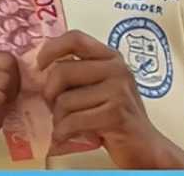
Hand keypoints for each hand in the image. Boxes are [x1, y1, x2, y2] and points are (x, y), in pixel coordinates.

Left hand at [37, 30, 183, 168]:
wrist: (143, 145)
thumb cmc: (116, 117)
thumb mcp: (100, 88)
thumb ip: (79, 74)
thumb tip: (40, 73)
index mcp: (111, 58)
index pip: (76, 39)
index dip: (51, 48)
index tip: (39, 66)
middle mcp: (116, 68)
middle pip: (61, 71)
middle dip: (49, 95)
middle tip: (55, 110)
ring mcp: (118, 90)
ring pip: (64, 101)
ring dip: (58, 120)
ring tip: (69, 126)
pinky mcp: (115, 113)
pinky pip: (72, 121)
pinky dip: (63, 134)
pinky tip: (67, 137)